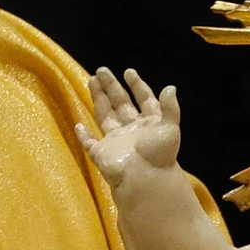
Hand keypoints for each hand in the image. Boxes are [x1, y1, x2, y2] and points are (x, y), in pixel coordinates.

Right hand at [75, 68, 182, 187]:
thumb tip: (170, 87)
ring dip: (98, 98)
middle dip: (111, 86)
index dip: (137, 85)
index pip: (144, 100)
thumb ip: (170, 108)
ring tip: (91, 80)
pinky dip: (84, 136)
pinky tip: (79, 125)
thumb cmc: (159, 154)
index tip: (128, 72)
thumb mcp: (170, 128)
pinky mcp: (101, 153)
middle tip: (101, 70)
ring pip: (104, 115)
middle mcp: (132, 129)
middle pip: (120, 103)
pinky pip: (90, 143)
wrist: (143, 178)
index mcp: (149, 123)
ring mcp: (115, 141)